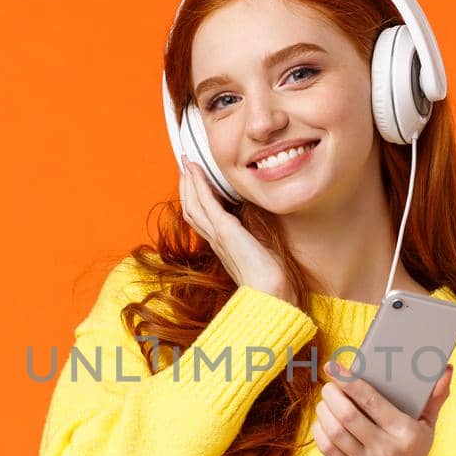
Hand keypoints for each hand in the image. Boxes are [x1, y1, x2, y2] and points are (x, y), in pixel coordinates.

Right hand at [177, 155, 293, 303]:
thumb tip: (260, 221)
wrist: (270, 292)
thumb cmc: (270, 277)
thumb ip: (255, 235)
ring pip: (193, 205)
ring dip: (188, 182)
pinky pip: (206, 203)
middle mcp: (215, 239)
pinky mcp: (224, 230)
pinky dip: (198, 185)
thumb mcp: (262, 250)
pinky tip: (195, 171)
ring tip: (186, 164)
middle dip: (187, 187)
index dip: (195, 199)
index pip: (202, 218)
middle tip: (185, 166)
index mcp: (222, 245)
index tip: (195, 181)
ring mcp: (217, 234)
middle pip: (191, 209)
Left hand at [313, 358, 454, 455]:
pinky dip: (320, 430)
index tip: (334, 366)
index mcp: (405, 432)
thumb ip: (435, 397)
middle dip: (333, 395)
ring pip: (335, 431)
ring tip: (326, 399)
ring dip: (324, 410)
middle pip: (348, 415)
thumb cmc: (413, 450)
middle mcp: (385, 449)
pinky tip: (323, 419)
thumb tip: (446, 370)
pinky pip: (327, 448)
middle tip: (330, 384)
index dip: (349, 381)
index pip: (372, 401)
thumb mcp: (427, 426)